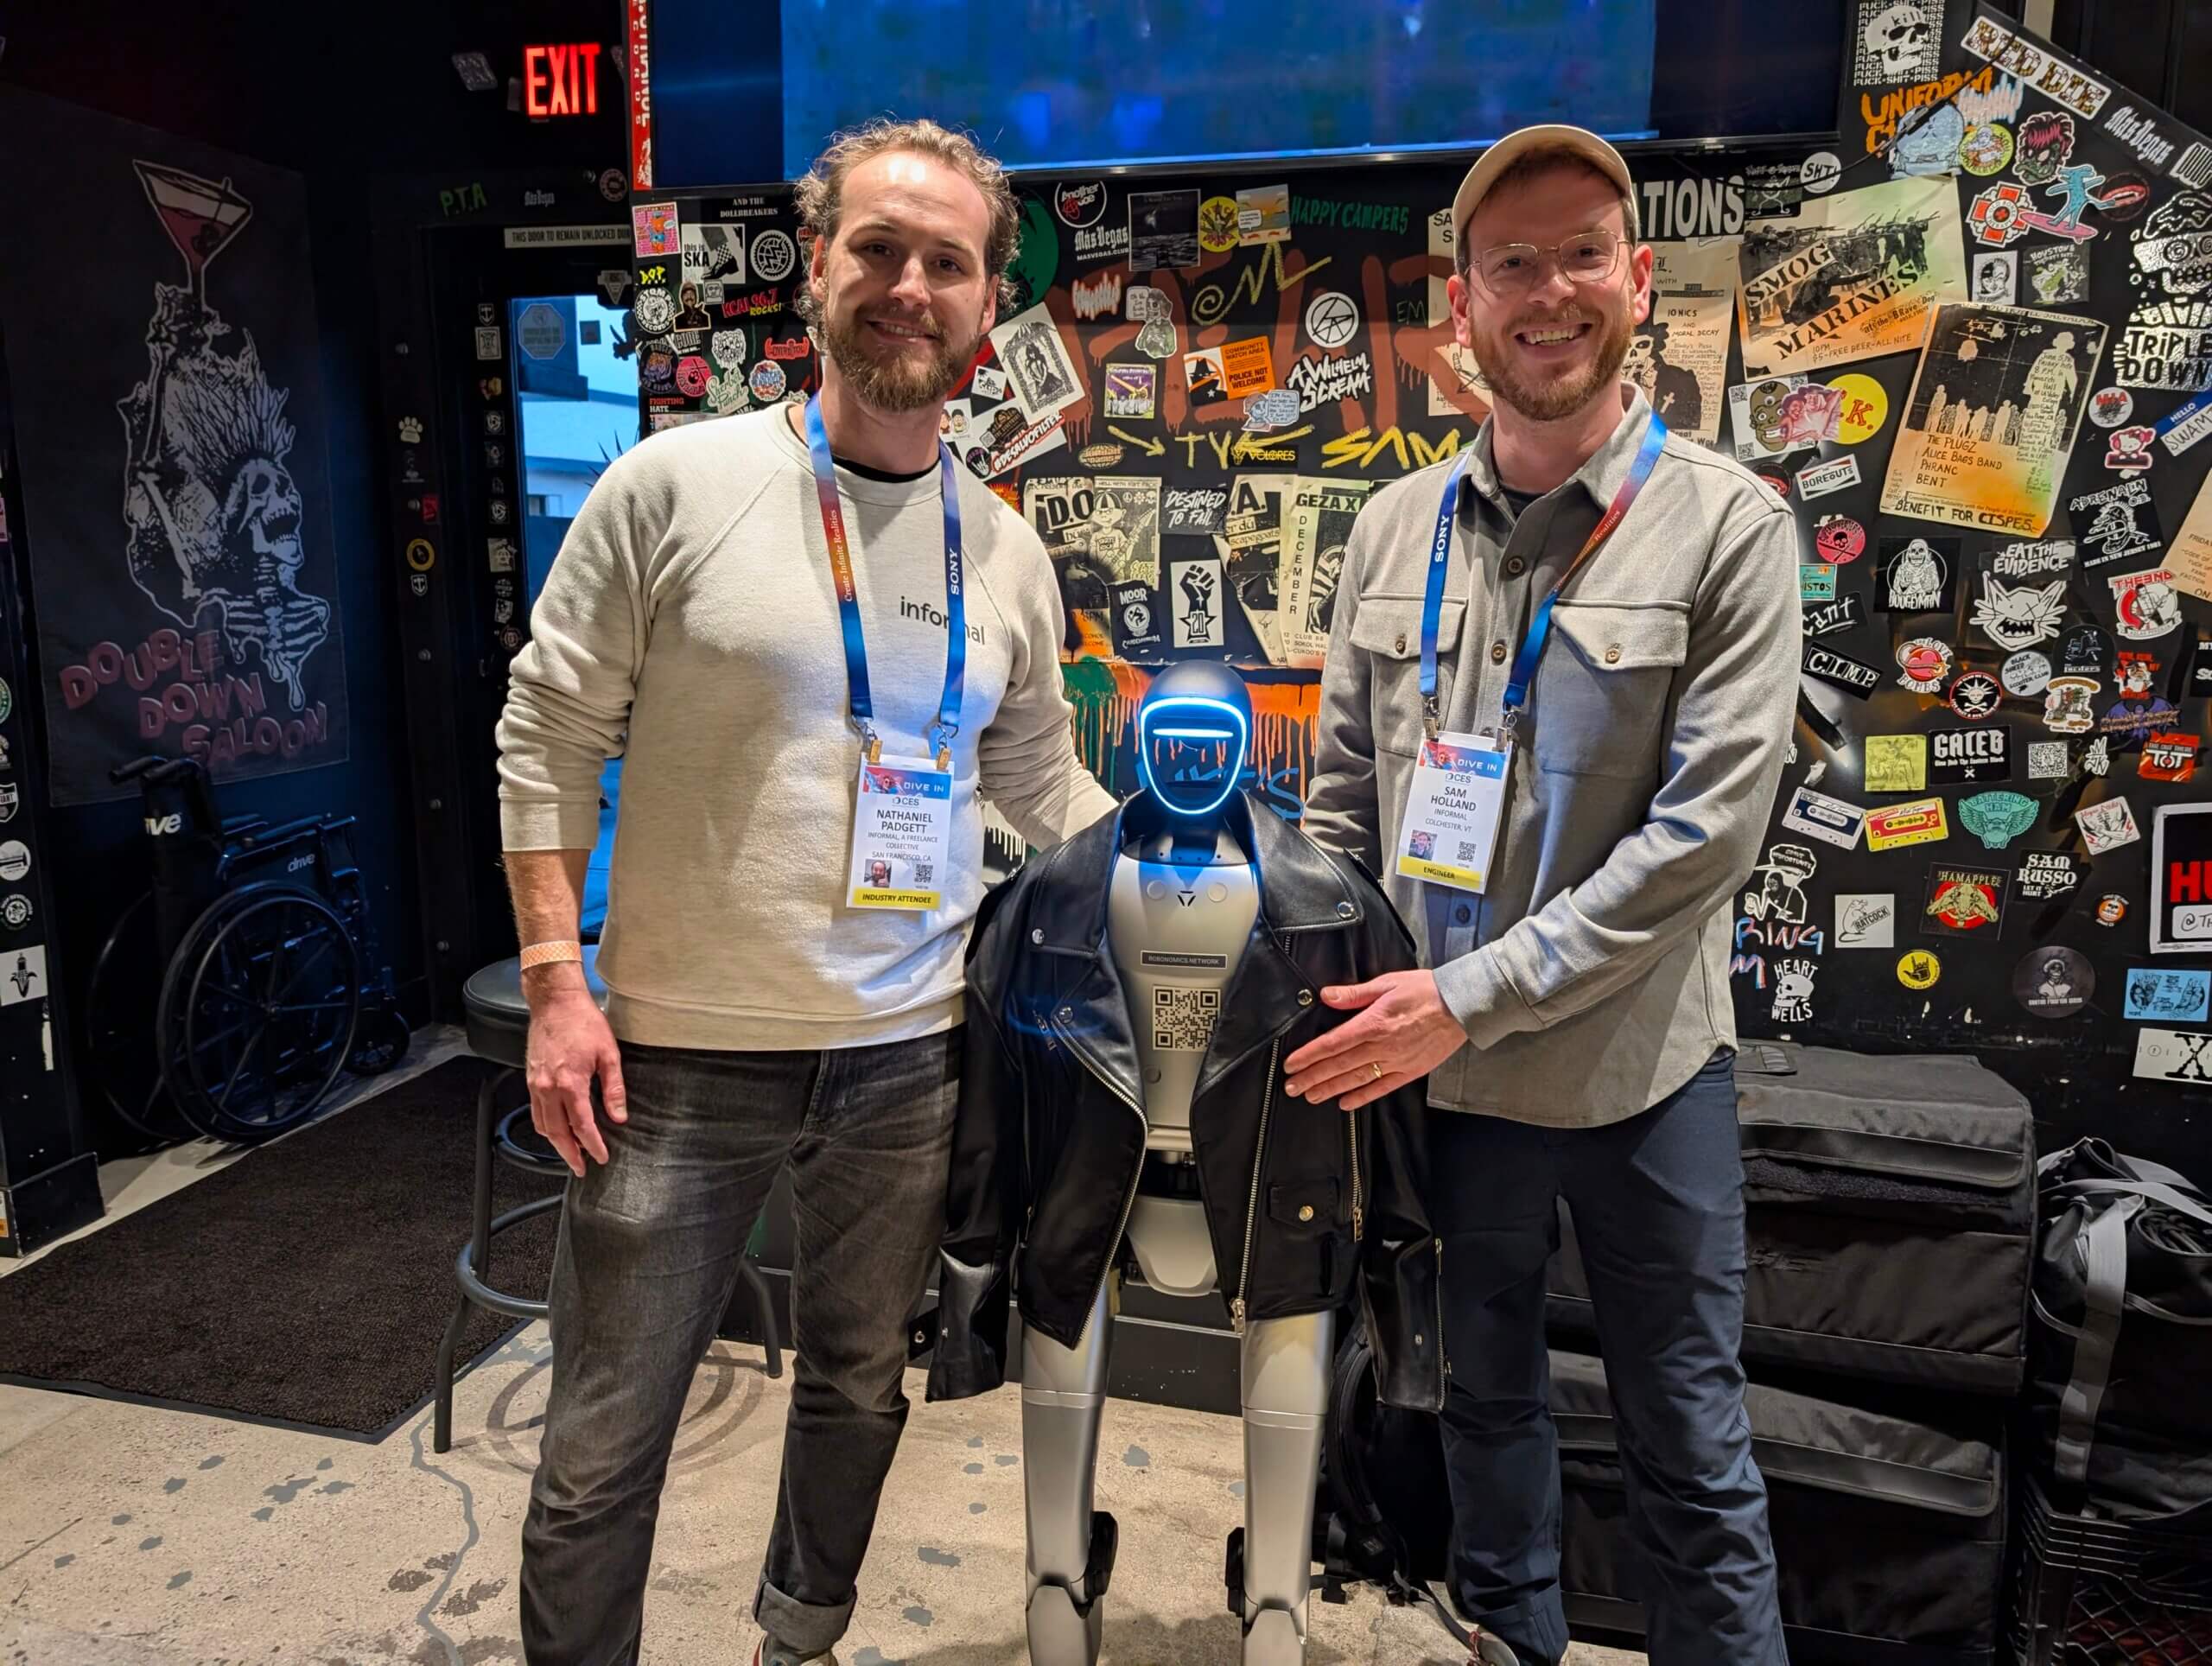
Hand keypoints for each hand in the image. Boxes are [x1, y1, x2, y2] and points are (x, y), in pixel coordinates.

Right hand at [525, 986, 627, 1176]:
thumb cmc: (583, 1022)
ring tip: (571, 1152)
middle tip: (582, 1168)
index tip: (602, 1157)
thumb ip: (614, 1089)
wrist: (555, 1002)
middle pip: (557, 1133)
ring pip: (542, 1124)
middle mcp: (548, 1087)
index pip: (582, 1125)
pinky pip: (535, 1110)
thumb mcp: (609, 1054)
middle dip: (570, 1154)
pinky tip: (557, 1128)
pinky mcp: (530, 1078)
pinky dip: (545, 1125)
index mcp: (570, 1083)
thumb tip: (619, 1116)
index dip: (593, 1145)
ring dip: (556, 1142)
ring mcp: (536, 1083)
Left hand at [1282, 970, 1467, 1110]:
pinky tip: (1345, 1104)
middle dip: (1312, 1077)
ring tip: (1310, 1097)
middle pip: (1339, 1065)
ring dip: (1330, 1089)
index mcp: (1373, 1023)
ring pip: (1356, 1079)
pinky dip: (1362, 1097)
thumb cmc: (1425, 990)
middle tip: (1291, 1087)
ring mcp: (1396, 1061)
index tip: (1291, 1064)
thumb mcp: (1387, 983)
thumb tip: (1326, 996)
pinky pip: (1382, 1088)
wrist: (1461, 1005)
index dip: (1310, 1055)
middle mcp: (1382, 1046)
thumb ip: (1354, 994)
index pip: (1333, 1043)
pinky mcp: (1410, 1071)